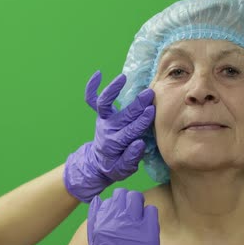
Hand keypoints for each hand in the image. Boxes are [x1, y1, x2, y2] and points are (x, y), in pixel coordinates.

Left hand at [64, 71, 154, 202]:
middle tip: (149, 94)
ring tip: (122, 77)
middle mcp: (108, 129)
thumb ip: (132, 158)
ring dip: (113, 90)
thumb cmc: (115, 166)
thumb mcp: (124, 169)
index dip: (141, 121)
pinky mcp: (100, 116)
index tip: (152, 111)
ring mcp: (103, 120)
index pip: (130, 131)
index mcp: (115, 143)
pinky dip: (92, 87)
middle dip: (136, 105)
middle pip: (123, 115)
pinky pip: (92, 100)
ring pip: (105, 104)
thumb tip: (139, 143)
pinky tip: (98, 74)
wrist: (98, 164)